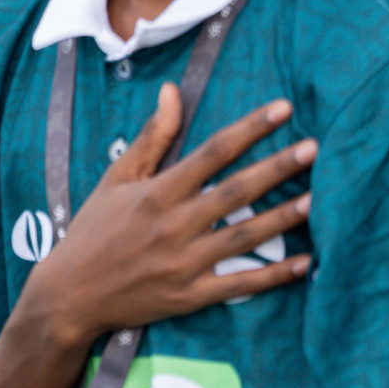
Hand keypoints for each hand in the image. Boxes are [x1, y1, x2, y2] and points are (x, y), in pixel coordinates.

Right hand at [17, 83, 315, 349]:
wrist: (71, 294)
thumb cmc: (94, 230)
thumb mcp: (115, 178)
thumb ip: (151, 137)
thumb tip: (173, 91)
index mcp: (156, 192)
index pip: (212, 152)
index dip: (250, 129)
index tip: (283, 109)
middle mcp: (173, 225)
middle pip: (236, 191)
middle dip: (277, 167)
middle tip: (315, 148)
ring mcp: (183, 263)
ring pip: (244, 236)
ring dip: (283, 217)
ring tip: (318, 199)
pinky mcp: (190, 295)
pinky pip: (240, 285)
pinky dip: (273, 275)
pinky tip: (304, 263)